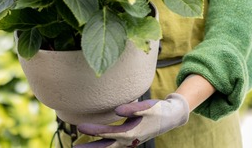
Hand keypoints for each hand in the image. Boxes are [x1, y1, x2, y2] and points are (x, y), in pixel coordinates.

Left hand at [75, 93, 189, 147]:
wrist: (171, 116)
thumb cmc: (159, 110)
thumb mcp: (149, 107)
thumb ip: (133, 108)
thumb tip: (117, 110)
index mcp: (131, 133)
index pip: (108, 133)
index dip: (94, 130)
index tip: (80, 126)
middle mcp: (128, 141)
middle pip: (105, 147)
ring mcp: (128, 142)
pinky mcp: (128, 140)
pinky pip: (112, 146)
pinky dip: (102, 147)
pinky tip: (93, 145)